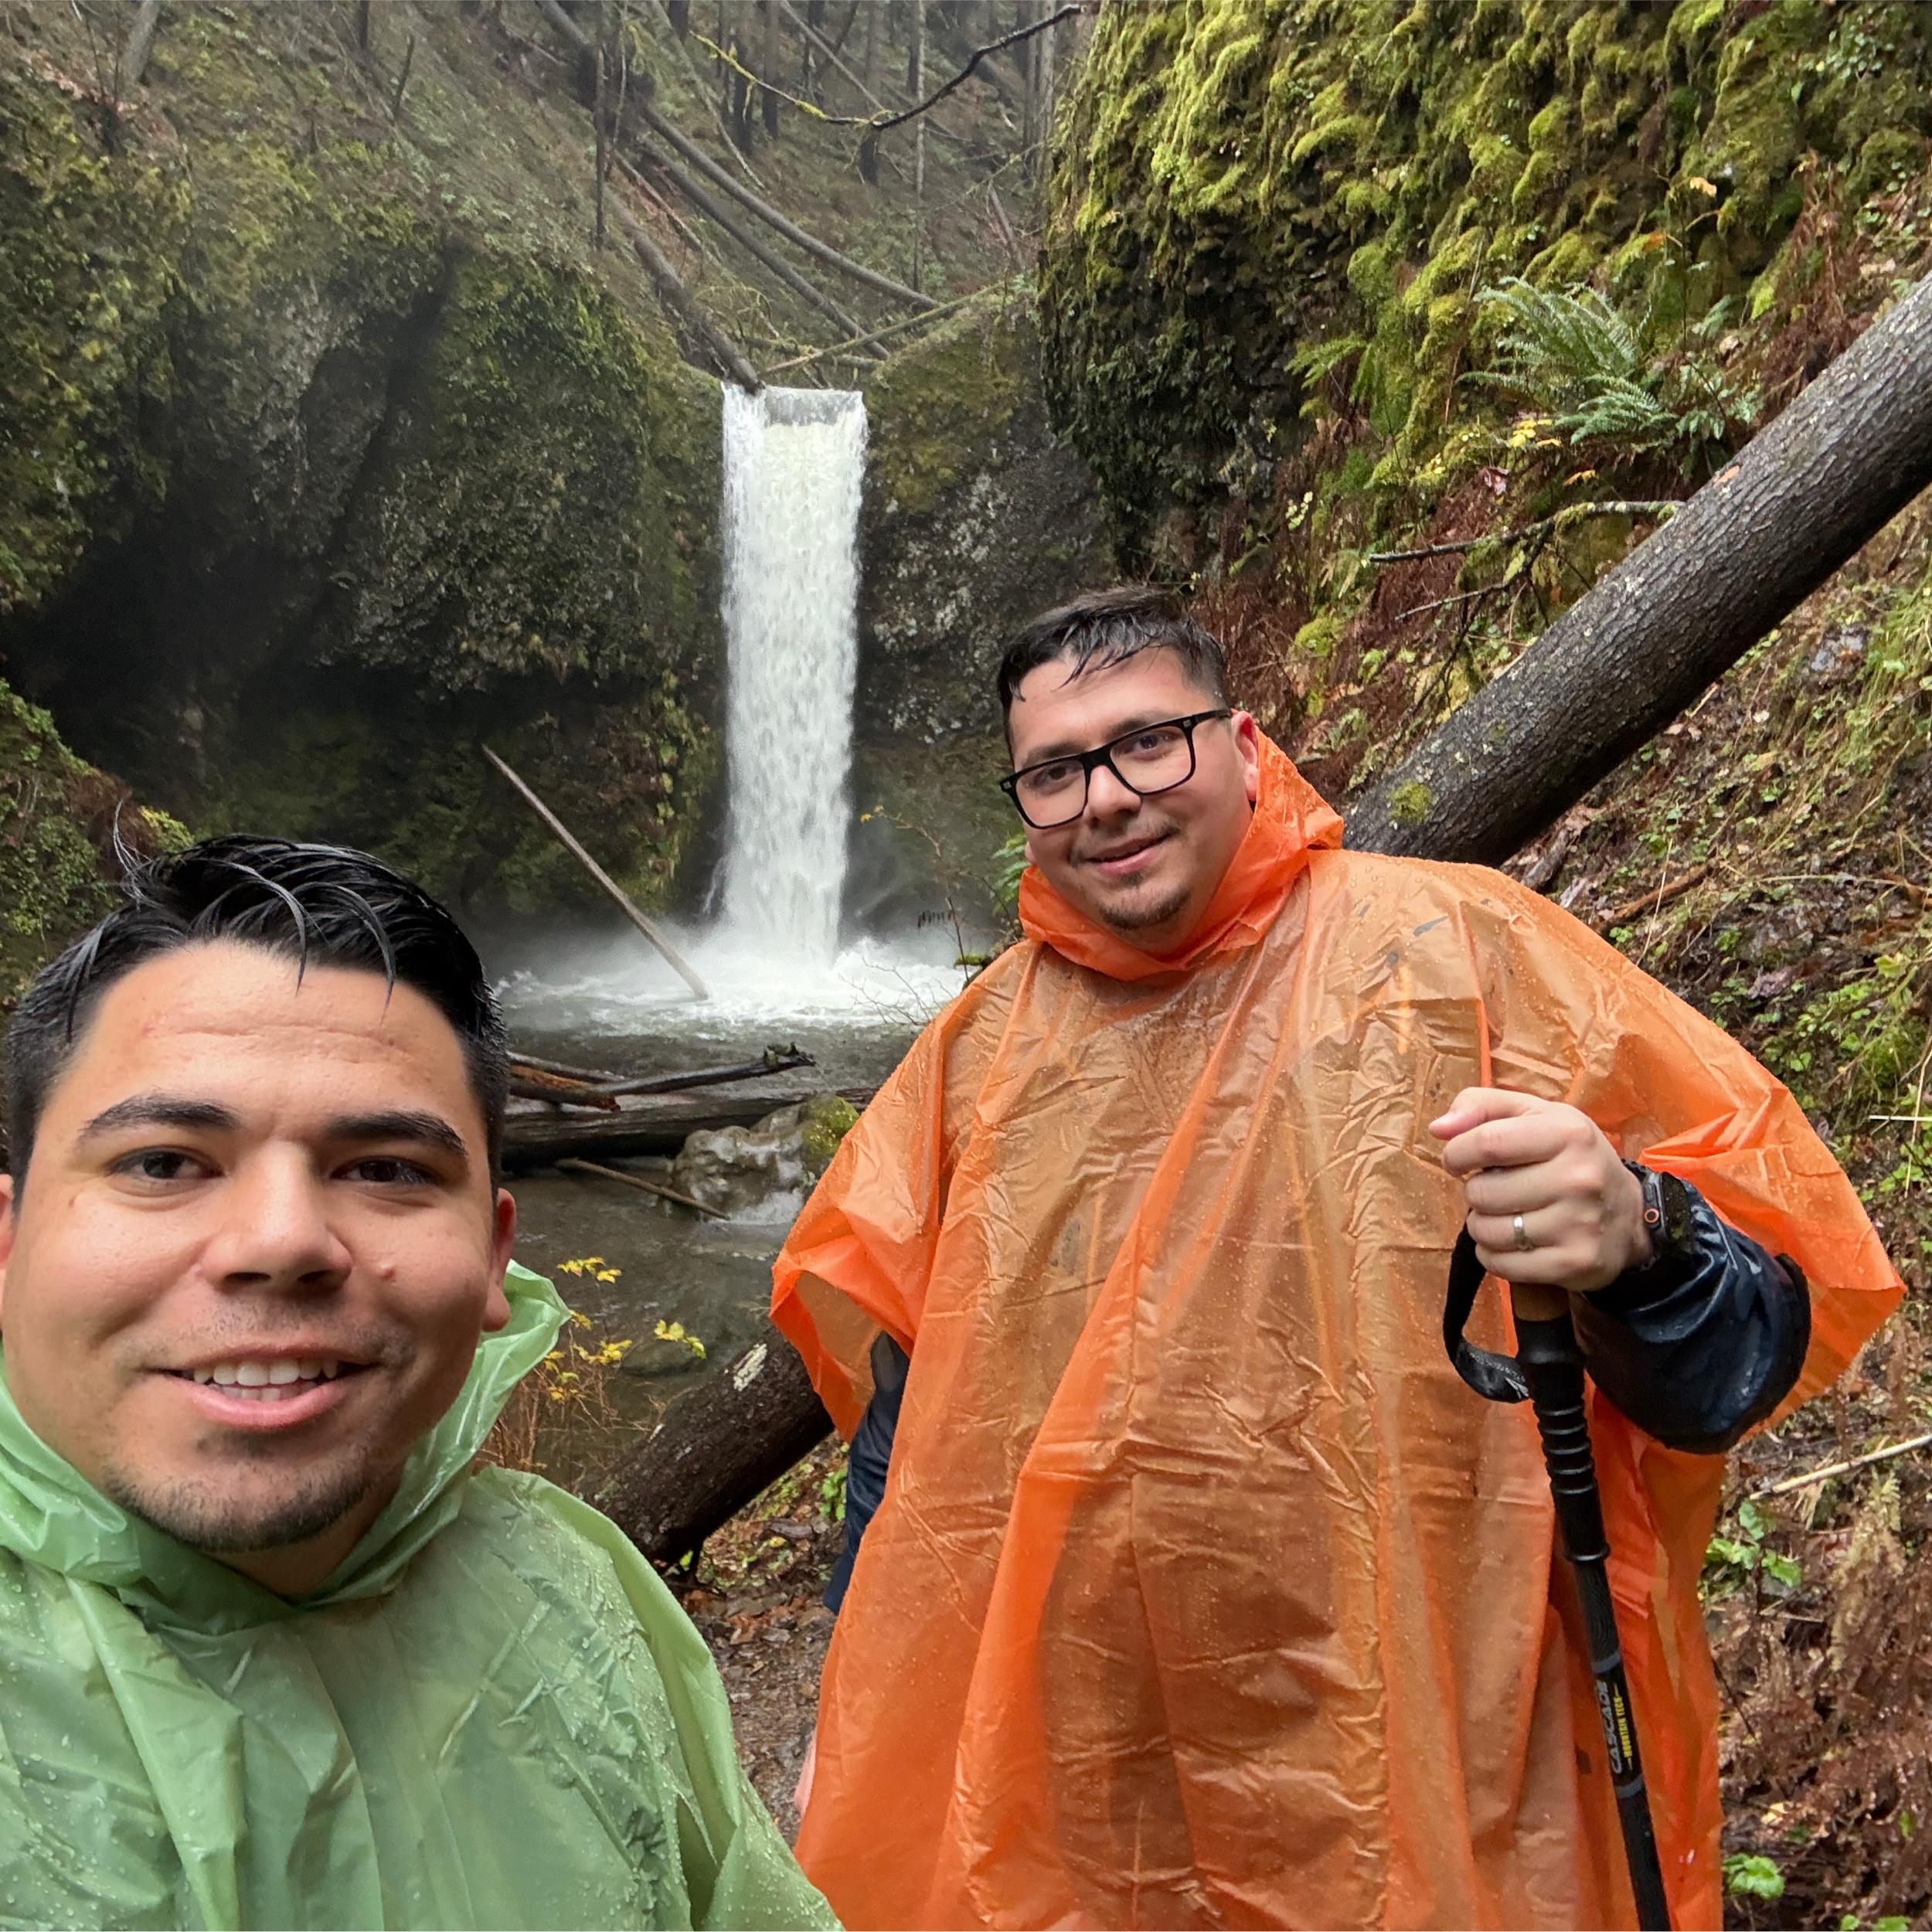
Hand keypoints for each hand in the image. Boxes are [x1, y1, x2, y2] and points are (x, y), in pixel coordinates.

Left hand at [1429, 1087, 1650, 1294]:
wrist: (1628, 1214)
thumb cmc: (1569, 1157)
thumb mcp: (1536, 1116)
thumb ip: (1482, 1107)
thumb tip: (1438, 1128)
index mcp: (1567, 1133)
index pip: (1486, 1142)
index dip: (1457, 1153)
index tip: (1459, 1160)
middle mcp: (1578, 1178)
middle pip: (1481, 1192)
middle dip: (1476, 1191)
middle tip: (1497, 1190)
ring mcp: (1579, 1224)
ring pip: (1486, 1231)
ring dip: (1482, 1224)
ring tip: (1506, 1214)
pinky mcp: (1574, 1263)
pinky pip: (1500, 1264)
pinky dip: (1493, 1254)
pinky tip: (1514, 1241)